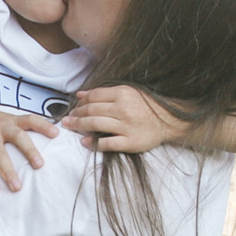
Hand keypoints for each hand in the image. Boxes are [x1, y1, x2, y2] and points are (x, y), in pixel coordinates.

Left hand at [60, 86, 186, 152]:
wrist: (168, 121)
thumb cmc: (146, 106)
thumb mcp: (128, 92)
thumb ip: (104, 93)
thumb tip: (80, 94)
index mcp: (122, 93)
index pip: (93, 97)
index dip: (80, 103)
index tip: (73, 108)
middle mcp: (123, 109)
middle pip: (91, 111)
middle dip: (75, 115)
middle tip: (66, 120)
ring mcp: (126, 126)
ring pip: (95, 125)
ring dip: (79, 126)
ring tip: (70, 128)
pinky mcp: (130, 142)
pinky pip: (107, 143)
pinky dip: (93, 143)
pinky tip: (85, 142)